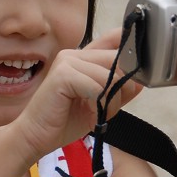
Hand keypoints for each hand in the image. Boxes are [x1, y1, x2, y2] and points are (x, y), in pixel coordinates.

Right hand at [13, 29, 142, 161]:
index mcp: (82, 58)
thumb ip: (118, 90)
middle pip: (118, 60)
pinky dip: (99, 105)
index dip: (131, 51)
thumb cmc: (63, 121)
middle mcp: (74, 54)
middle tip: (110, 109)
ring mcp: (67, 62)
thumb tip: (141, 80)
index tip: (138, 74)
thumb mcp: (99, 105)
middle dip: (122, 88)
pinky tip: (90, 116)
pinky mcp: (63, 74)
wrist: (35, 136)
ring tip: (98, 115)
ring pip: (110, 76)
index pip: (115, 39)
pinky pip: (97, 87)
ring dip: (111, 102)